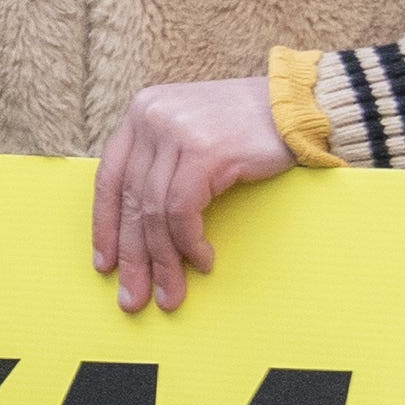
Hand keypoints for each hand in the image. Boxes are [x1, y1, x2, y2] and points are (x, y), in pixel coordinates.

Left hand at [92, 76, 301, 314]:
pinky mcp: (202, 152)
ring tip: (170, 295)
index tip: (105, 264)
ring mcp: (175, 132)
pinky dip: (189, 244)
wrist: (300, 107)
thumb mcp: (191, 136)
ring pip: (155, 212)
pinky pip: (182, 212)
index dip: (105, 226)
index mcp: (142, 112)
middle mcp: (151, 117)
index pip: (109, 178)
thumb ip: (162, 164)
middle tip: (132, 298)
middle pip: (131, 201)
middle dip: (132, 257)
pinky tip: (202, 263)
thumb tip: (137, 228)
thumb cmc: (248, 129)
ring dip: (163, 262)